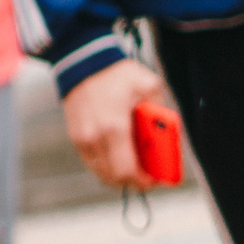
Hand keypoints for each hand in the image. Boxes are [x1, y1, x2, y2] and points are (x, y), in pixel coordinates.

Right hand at [63, 57, 175, 188]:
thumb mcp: (149, 87)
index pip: (128, 171)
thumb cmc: (116, 73)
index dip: (145, 182)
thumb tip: (168, 137)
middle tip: (149, 176)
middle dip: (135, 181)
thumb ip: (161, 113)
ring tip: (135, 165)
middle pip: (115, 178)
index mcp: (114, 128)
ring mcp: (81, 139)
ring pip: (102, 173)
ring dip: (120, 174)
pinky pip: (93, 162)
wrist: (81, 61)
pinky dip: (108, 165)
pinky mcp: (75, 137)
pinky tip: (120, 154)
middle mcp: (94, 138)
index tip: (158, 179)